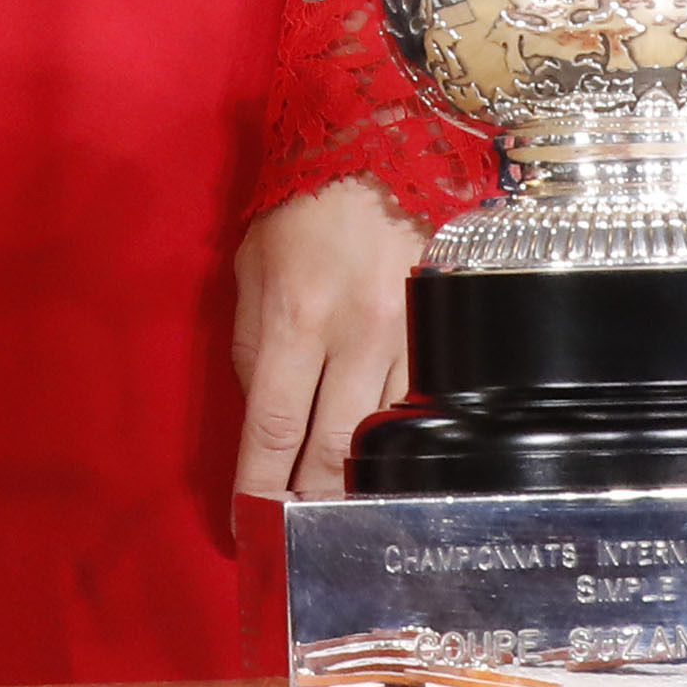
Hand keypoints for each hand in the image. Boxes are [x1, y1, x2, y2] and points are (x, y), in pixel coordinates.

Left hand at [231, 173, 429, 499]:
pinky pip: (415, 407)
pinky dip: (395, 444)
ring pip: (381, 439)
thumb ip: (253, 346)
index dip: (259, 488)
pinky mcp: (439, 335)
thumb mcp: (252, 265)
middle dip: (309, 506)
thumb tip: (264, 418)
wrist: (385, 147)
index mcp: (296, 315)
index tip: (246, 526)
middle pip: (332, 452)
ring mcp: (405, 337)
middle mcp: (355, 334)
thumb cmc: (304, 203)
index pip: (274, 428)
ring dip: (354, 485)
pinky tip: (383, 468)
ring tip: (333, 518)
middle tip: (292, 539)